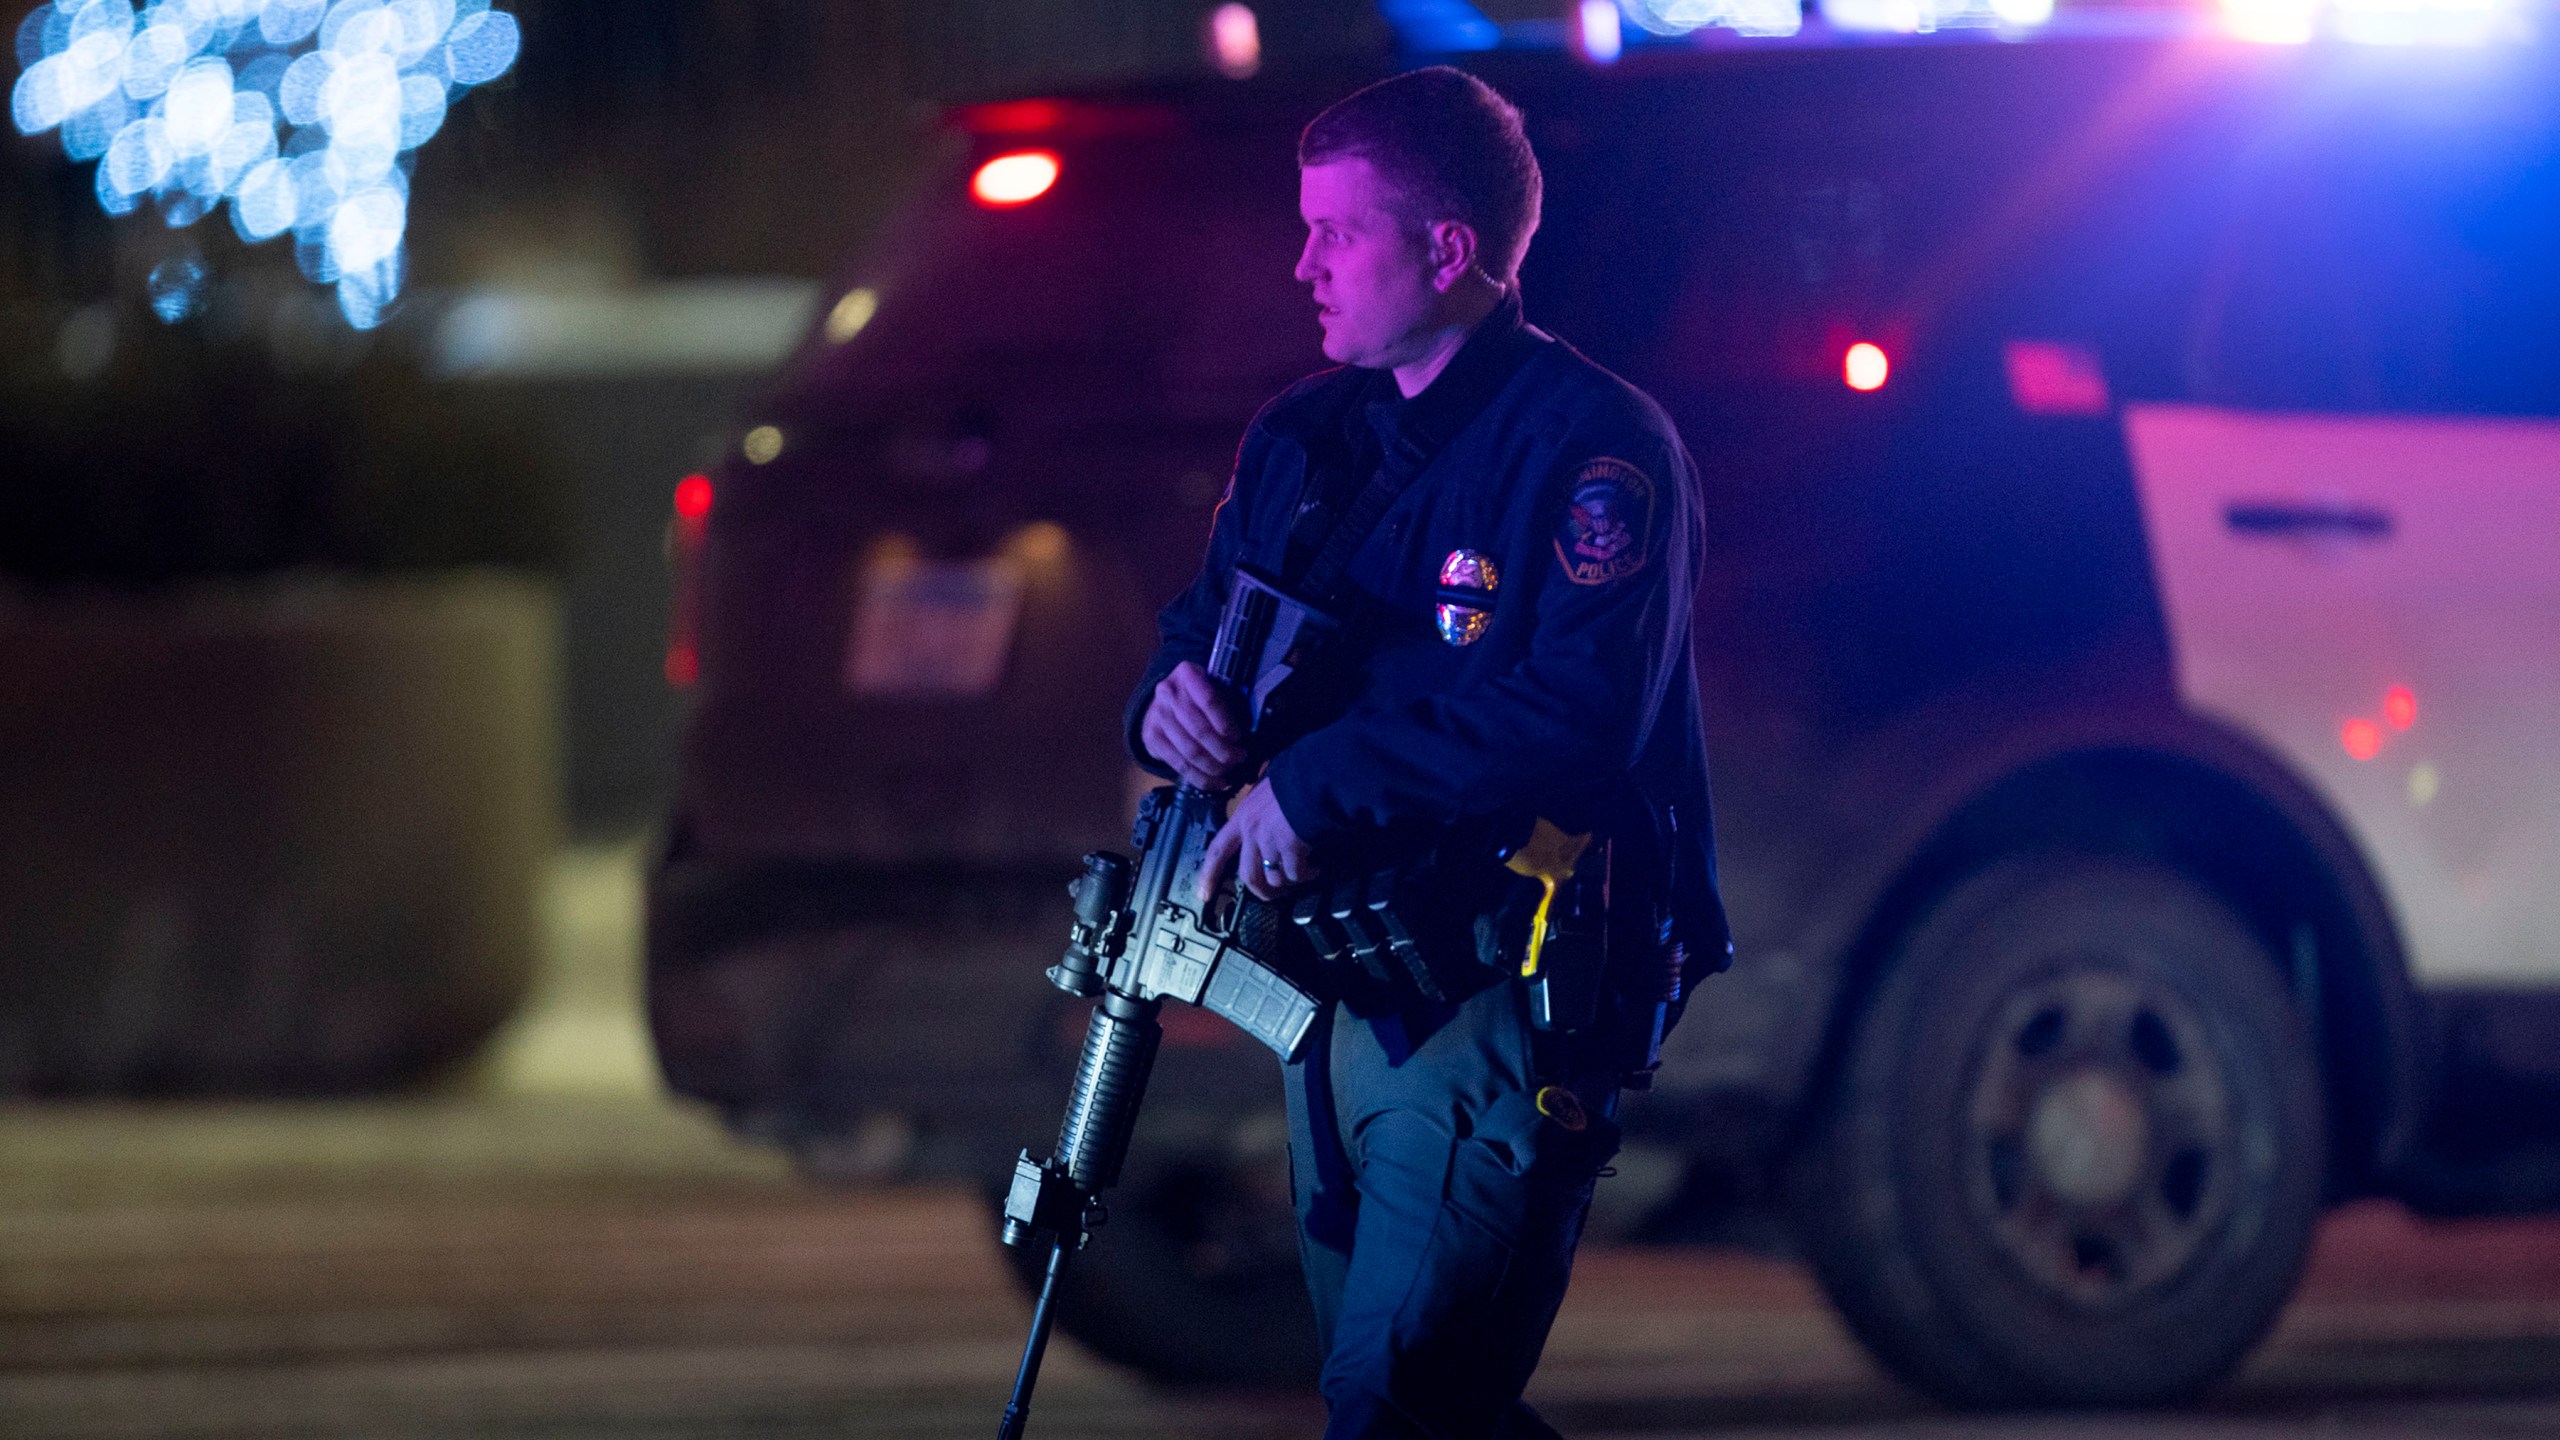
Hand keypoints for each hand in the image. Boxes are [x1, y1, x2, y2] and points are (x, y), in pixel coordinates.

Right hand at [1141, 661, 1250, 790]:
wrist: (1163, 701)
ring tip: (1229, 773)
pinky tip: (1216, 783)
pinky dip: (1200, 778)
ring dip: (1213, 766)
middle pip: (1198, 729)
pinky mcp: (1152, 738)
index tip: (1239, 736)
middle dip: (1222, 749)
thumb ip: (1229, 701)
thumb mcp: (1213, 685)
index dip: (1225, 721)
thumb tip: (1253, 731)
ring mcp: (1157, 716)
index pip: (1209, 699)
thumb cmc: (1199, 695)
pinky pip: (1179, 764)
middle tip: (1239, 758)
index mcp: (1187, 674)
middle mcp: (1168, 693)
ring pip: (1189, 750)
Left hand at [1199, 782, 1317, 903]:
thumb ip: (1260, 811)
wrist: (1315, 778)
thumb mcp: (1266, 791)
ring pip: (1275, 878)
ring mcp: (1270, 842)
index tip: (1204, 895)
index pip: (1218, 850)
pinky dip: (1307, 874)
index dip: (1208, 875)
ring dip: (1290, 881)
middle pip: (1249, 875)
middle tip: (1276, 895)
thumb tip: (1265, 825)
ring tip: (1304, 872)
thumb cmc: (1293, 778)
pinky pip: (1296, 874)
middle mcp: (1251, 833)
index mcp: (1242, 818)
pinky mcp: (1290, 849)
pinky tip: (1317, 866)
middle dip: (1262, 891)